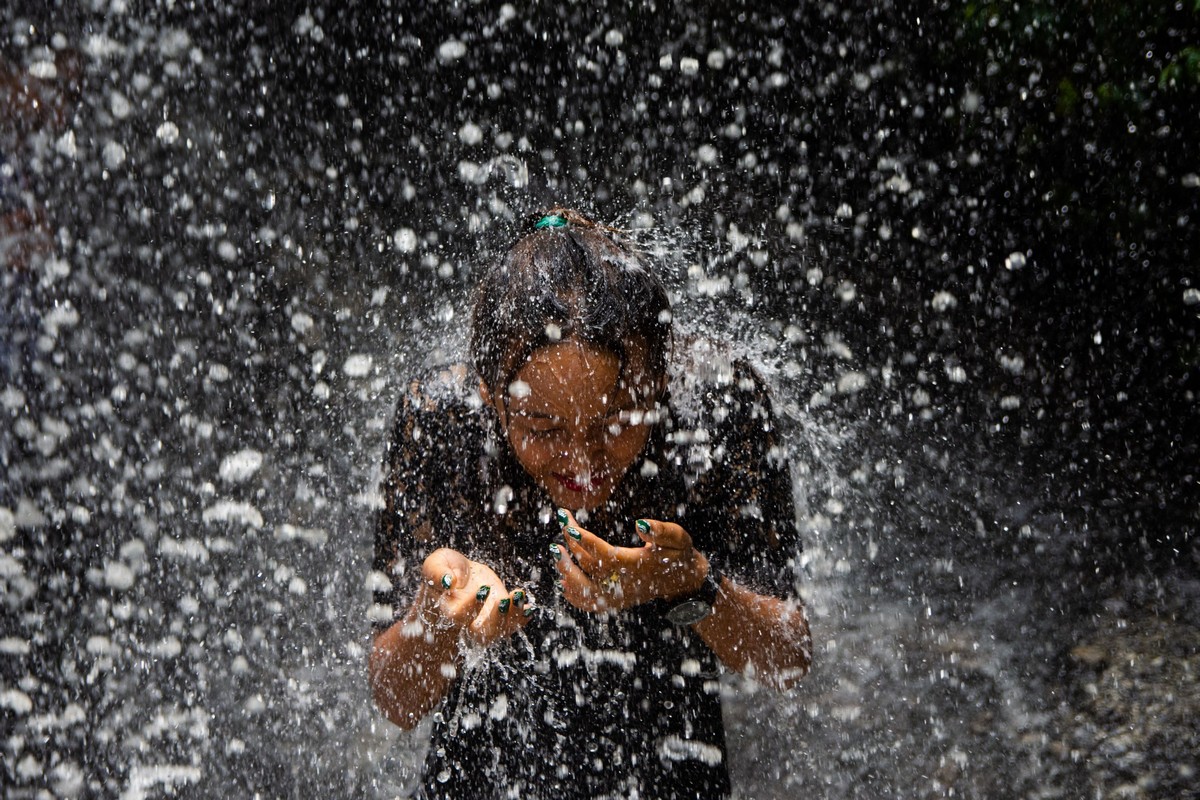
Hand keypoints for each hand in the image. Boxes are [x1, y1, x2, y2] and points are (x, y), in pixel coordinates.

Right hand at [418, 548, 532, 646]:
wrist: (456, 579)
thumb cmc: (444, 571)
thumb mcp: (435, 564)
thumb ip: (437, 571)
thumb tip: (450, 581)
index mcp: (448, 610)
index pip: (458, 616)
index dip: (471, 605)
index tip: (483, 588)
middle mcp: (466, 622)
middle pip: (481, 633)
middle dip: (495, 619)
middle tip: (503, 600)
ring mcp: (484, 622)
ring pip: (498, 632)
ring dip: (512, 617)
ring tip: (519, 595)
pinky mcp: (497, 618)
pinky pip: (510, 626)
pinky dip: (521, 618)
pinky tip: (529, 606)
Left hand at [550, 510, 707, 612]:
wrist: (684, 583)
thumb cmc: (679, 555)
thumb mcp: (678, 538)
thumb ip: (662, 530)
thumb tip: (639, 524)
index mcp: (636, 566)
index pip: (604, 554)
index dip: (584, 540)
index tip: (568, 525)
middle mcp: (624, 585)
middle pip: (589, 569)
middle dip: (571, 548)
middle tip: (563, 526)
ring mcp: (617, 597)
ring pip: (583, 590)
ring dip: (566, 571)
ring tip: (557, 551)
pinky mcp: (615, 603)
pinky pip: (588, 604)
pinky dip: (572, 594)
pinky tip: (563, 578)